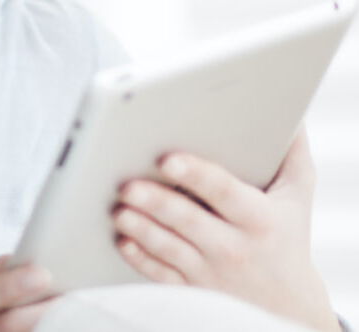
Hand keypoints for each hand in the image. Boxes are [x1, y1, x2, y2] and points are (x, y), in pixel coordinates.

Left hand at [111, 125, 340, 331]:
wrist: (287, 305)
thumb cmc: (286, 236)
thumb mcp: (297, 196)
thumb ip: (292, 153)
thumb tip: (291, 112)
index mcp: (258, 217)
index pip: (223, 191)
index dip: (195, 174)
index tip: (167, 159)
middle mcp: (233, 246)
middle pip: (188, 220)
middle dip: (156, 201)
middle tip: (126, 184)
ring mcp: (210, 271)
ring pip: (169, 248)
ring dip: (141, 228)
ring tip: (118, 209)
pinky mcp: (192, 288)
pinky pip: (161, 274)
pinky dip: (140, 258)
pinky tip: (122, 240)